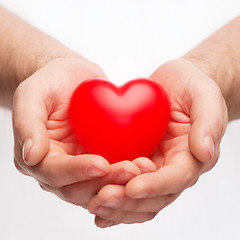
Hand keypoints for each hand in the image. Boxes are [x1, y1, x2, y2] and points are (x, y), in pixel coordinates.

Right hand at [12, 57, 141, 206]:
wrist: (73, 79)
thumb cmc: (50, 82)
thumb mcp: (32, 94)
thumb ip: (28, 123)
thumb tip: (31, 156)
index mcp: (38, 157)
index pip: (54, 173)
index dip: (76, 171)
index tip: (100, 164)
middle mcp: (59, 168)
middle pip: (79, 188)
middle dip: (105, 182)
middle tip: (131, 170)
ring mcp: (81, 165)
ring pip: (99, 186)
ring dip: (120, 181)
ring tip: (142, 169)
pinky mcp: (100, 158)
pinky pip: (113, 172)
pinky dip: (128, 173)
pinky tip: (145, 164)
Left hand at [87, 58, 227, 226]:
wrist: (173, 83)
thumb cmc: (191, 85)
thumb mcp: (204, 94)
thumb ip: (209, 121)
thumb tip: (205, 152)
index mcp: (191, 155)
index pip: (176, 178)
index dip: (155, 185)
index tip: (132, 188)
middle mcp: (172, 167)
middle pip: (154, 196)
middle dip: (129, 201)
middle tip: (103, 198)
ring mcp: (153, 165)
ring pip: (137, 196)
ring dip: (117, 204)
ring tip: (94, 203)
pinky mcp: (135, 158)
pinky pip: (123, 181)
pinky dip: (110, 194)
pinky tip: (93, 201)